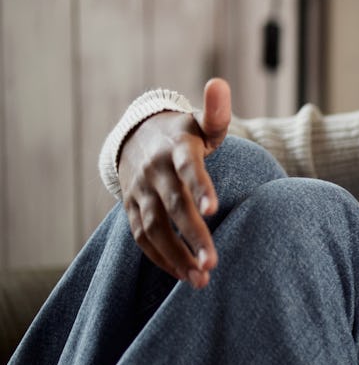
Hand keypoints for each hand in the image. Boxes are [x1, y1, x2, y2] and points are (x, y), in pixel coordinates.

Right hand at [117, 78, 231, 288]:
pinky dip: (161, 258)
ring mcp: (139, 192)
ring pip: (153, 228)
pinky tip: (183, 276)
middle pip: (171, 206)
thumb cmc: (184, 133)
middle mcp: (154, 171)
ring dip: (176, 255)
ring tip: (201, 279)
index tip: (213, 209)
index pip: (188, 168)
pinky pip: (142, 239)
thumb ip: (216, 112)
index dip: (199, 187)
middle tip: (213, 262)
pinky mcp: (131, 209)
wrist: (137, 137)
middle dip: (191, 235)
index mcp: (175, 148)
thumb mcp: (201, 121)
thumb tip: (220, 85)